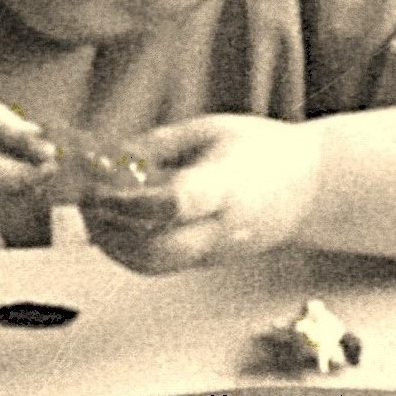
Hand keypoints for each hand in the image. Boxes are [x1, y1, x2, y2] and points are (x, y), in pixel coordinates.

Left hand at [80, 114, 321, 273]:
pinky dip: (126, 250)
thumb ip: (161, 144)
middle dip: (110, 229)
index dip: (132, 199)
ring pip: (153, 264)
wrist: (311, 190)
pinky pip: (159, 265)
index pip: (179, 202)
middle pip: (157, 248)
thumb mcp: (214, 129)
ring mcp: (217, 251)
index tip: (101, 185)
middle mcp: (223, 227)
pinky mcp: (208, 262)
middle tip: (85, 201)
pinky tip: (111, 226)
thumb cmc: (261, 150)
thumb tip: (109, 157)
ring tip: (92, 213)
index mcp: (229, 185)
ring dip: (112, 243)